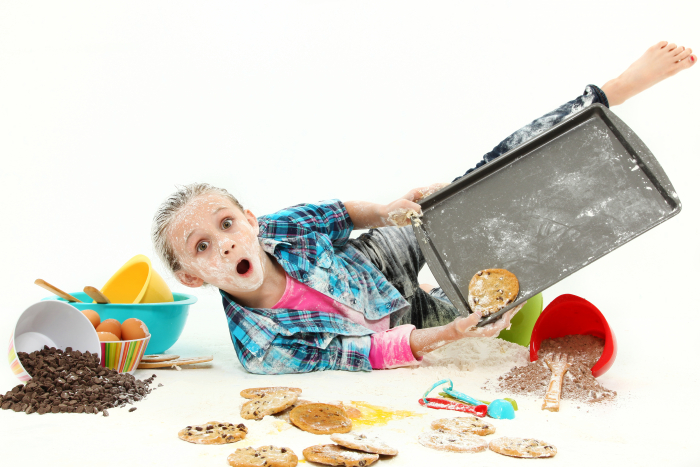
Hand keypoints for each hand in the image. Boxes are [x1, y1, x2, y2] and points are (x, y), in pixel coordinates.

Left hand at [382, 183, 448, 226]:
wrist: (386, 217)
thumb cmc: (393, 209)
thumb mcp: (403, 205)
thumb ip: (413, 206)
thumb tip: (422, 210)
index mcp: (418, 192)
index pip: (434, 187)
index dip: (443, 186)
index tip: (452, 186)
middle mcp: (421, 198)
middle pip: (437, 194)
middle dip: (445, 194)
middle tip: (456, 196)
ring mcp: (422, 205)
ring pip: (434, 203)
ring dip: (441, 204)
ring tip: (452, 204)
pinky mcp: (420, 213)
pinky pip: (430, 213)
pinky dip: (436, 213)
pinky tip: (441, 215)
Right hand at [409, 302, 523, 357]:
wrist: (457, 330)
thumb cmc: (460, 328)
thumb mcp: (463, 323)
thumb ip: (471, 319)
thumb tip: (479, 313)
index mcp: (489, 331)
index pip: (503, 322)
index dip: (509, 314)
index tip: (513, 305)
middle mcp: (493, 329)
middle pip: (508, 320)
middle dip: (515, 311)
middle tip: (523, 301)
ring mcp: (492, 326)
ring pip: (505, 318)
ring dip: (512, 310)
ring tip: (518, 301)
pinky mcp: (490, 323)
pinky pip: (501, 316)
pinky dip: (506, 310)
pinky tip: (508, 303)